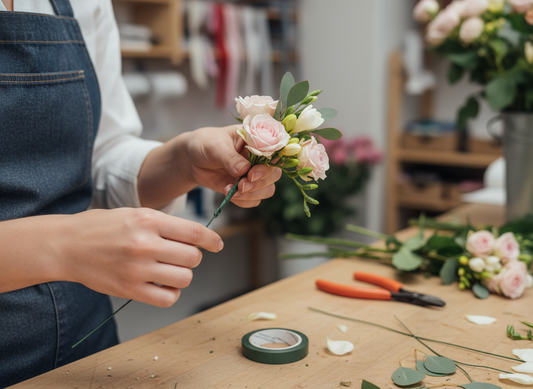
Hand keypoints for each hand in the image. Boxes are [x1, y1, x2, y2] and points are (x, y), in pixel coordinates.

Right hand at [55, 208, 222, 306]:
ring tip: (169, 269)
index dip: (212, 239)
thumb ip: (164, 224)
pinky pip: (167, 298)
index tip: (217, 244)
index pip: (194, 232)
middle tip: (180, 256)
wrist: (65, 245)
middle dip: (192, 257)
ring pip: (184, 278)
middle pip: (193, 257)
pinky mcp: (129, 289)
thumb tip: (195, 237)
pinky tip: (162, 284)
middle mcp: (145, 244)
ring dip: (182, 275)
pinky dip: (171, 293)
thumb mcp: (134, 213)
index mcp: (148, 220)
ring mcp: (137, 269)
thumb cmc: (100, 227)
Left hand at [138, 125, 281, 208]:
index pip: (274, 152)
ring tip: (232, 191)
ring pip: (267, 189)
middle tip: (241, 185)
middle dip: (259, 183)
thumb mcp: (215, 146)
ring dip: (252, 194)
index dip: (268, 166)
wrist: (191, 159)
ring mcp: (254, 174)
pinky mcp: (246, 187)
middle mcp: (260, 158)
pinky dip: (244, 201)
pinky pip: (254, 200)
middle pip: (274, 174)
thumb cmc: (205, 143)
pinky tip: (229, 194)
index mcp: (257, 140)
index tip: (251, 174)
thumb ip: (230, 158)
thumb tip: (244, 170)